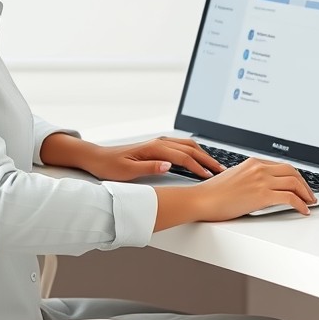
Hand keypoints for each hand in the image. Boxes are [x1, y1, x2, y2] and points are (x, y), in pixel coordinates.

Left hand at [81, 136, 226, 181]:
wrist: (97, 157)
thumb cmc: (110, 166)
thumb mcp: (127, 171)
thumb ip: (149, 167)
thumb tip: (168, 165)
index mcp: (153, 148)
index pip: (183, 157)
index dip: (198, 167)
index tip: (210, 176)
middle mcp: (158, 142)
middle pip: (190, 148)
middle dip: (207, 159)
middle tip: (221, 171)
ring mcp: (158, 143)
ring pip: (187, 145)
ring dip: (202, 154)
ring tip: (214, 166)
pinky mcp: (157, 146)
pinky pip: (181, 147)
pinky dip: (193, 152)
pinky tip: (198, 160)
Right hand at [190, 157, 315, 218]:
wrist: (202, 200)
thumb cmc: (212, 193)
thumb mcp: (233, 177)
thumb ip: (249, 177)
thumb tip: (260, 186)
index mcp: (252, 162)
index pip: (282, 166)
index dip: (295, 176)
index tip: (300, 185)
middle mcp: (259, 168)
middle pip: (292, 171)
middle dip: (304, 184)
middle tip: (309, 195)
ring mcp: (261, 181)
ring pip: (294, 182)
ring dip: (306, 194)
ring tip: (309, 203)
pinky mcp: (261, 195)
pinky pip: (290, 198)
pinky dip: (301, 204)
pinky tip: (303, 210)